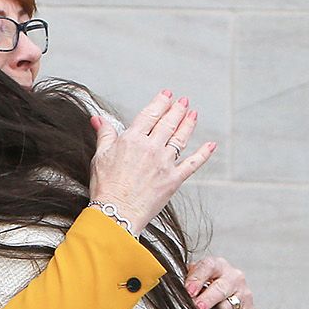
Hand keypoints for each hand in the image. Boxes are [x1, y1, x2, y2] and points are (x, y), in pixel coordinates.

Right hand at [89, 92, 213, 233]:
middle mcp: (151, 148)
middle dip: (177, 110)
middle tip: (183, 101)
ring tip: (193, 114)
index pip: (150, 114)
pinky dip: (203, 154)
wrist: (116, 212)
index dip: (160, 103)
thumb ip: (104, 134)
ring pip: (180, 138)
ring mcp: (165, 163)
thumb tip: (98, 118)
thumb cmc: (106, 187)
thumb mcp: (100, 156)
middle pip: (168, 123)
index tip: (167, 95)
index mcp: (132, 140)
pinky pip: (192, 163)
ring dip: (188, 124)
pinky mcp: (174, 179)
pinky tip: (210, 145)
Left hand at [184, 256, 254, 308]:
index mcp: (216, 265)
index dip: (196, 278)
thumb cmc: (207, 294)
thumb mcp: (196, 285)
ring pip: (228, 302)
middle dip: (207, 297)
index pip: (207, 266)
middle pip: (220, 285)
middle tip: (197, 306)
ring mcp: (243, 291)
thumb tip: (175, 289)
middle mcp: (232, 275)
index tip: (188, 291)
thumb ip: (189, 282)